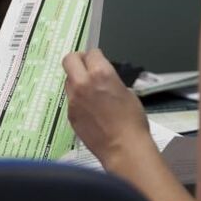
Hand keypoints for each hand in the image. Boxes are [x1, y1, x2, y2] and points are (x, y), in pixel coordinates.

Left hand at [62, 49, 151, 167]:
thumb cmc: (131, 122)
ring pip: (68, 80)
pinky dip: (78, 99)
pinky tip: (90, 109)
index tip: (97, 60)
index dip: (95, 56)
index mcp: (101, 74)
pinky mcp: (70, 114)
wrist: (123, 147)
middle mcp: (83, 83)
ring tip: (90, 91)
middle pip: (69, 60)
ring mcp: (74, 99)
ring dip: (76, 80)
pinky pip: (71, 99)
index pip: (91, 53)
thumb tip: (102, 78)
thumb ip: (110, 80)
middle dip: (78, 60)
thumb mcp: (126, 92)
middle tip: (85, 66)